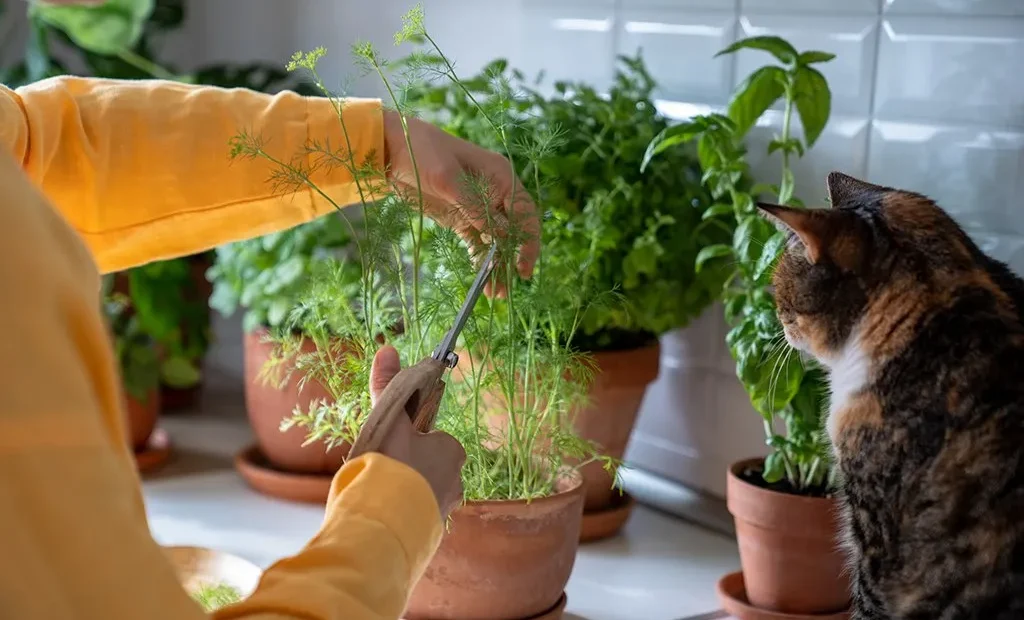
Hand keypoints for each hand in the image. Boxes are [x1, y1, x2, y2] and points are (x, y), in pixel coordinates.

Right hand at [369, 345, 465, 517]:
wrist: (387, 522)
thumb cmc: (390, 465)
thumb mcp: (388, 421)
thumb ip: (388, 385)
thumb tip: (388, 349)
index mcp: (451, 449)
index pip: (431, 440)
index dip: (407, 444)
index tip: (389, 451)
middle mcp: (457, 479)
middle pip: (428, 467)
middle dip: (408, 470)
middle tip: (381, 472)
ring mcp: (446, 507)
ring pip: (424, 493)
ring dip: (405, 494)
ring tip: (381, 494)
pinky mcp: (433, 532)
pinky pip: (418, 517)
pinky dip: (404, 515)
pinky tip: (385, 514)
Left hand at [383, 111, 538, 296]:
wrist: (390, 148)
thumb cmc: (422, 152)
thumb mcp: (448, 179)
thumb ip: (474, 207)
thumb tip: (499, 235)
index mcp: (500, 175)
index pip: (525, 212)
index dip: (528, 241)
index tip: (523, 267)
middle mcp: (494, 191)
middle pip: (514, 229)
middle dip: (513, 258)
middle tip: (508, 285)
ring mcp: (478, 205)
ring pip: (496, 239)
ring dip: (497, 263)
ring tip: (494, 291)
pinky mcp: (460, 216)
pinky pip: (477, 240)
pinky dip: (481, 258)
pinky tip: (481, 277)